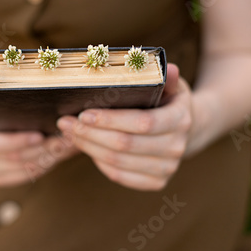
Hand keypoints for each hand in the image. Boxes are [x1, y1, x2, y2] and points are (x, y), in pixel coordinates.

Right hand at [0, 111, 77, 186]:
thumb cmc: (7, 106)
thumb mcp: (8, 100)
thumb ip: (22, 106)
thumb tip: (54, 113)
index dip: (17, 141)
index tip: (40, 135)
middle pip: (12, 158)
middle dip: (42, 150)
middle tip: (65, 142)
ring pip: (21, 169)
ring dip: (47, 159)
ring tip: (67, 149)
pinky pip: (23, 176)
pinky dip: (42, 168)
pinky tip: (57, 158)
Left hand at [56, 64, 192, 190]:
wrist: (184, 129)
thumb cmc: (167, 101)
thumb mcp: (168, 84)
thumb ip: (164, 76)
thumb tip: (166, 67)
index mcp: (181, 119)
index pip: (143, 123)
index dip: (110, 120)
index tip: (83, 114)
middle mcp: (177, 147)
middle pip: (125, 145)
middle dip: (91, 133)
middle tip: (66, 123)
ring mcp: (168, 168)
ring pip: (118, 162)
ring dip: (89, 148)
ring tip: (70, 133)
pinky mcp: (157, 183)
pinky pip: (120, 176)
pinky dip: (99, 163)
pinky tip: (87, 148)